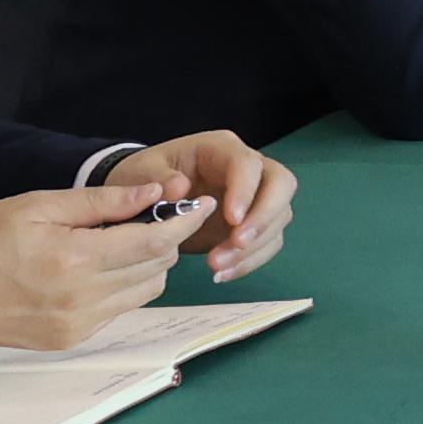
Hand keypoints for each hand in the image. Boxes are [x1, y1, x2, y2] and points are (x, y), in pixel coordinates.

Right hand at [0, 183, 201, 355]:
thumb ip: (101, 202)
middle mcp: (82, 300)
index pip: (154, 242)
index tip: (200, 204)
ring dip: (150, 265)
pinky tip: (103, 266)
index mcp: (75, 261)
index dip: (183, 221)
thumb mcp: (37, 205)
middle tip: (159, 215)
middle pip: (156, 269)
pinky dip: (124, 286)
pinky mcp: (69, 340)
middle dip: (168, 239)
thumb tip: (154, 192)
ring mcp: (77, 325)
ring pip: (144, 292)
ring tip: (128, 240)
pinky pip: (118, 310)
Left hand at [85, 130, 294, 281]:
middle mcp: (247, 169)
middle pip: (281, 184)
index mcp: (220, 149)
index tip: (231, 220)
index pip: (248, 164)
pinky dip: (250, 261)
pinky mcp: (252, 223)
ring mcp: (254, 196)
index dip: (246, 191)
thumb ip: (157, 178)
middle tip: (239, 244)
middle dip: (265, 217)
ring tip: (216, 266)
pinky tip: (222, 274)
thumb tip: (180, 188)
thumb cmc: (144, 176)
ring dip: (255, 246)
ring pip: (279, 216)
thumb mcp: (141, 172)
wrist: (143, 196)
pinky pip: (268, 241)